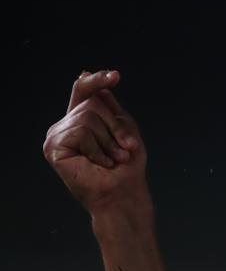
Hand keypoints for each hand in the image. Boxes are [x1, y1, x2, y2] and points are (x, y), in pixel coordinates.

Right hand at [43, 69, 149, 212]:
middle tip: (126, 148)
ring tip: (115, 158)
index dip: (97, 81)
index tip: (116, 76)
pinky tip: (102, 164)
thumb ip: (110, 107)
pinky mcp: (53, 148)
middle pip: (91, 104)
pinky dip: (98, 149)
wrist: (124, 194)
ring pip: (86, 117)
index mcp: (80, 121)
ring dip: (110, 140)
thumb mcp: (125, 130)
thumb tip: (90, 79)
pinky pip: (80, 132)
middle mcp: (65, 126)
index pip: (83, 91)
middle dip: (115, 126)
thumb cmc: (127, 168)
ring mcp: (56, 136)